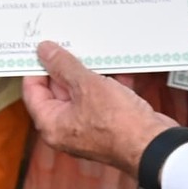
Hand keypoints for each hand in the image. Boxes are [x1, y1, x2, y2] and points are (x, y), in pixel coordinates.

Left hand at [22, 41, 175, 176]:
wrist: (154, 145)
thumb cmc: (118, 124)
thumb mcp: (87, 86)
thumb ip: (64, 66)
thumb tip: (45, 51)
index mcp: (52, 125)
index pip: (33, 91)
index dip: (36, 68)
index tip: (43, 48)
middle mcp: (67, 130)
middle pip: (58, 91)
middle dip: (67, 67)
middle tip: (70, 43)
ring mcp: (90, 128)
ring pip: (84, 93)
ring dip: (92, 74)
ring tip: (95, 52)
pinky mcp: (110, 125)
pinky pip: (104, 99)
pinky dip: (110, 84)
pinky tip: (119, 68)